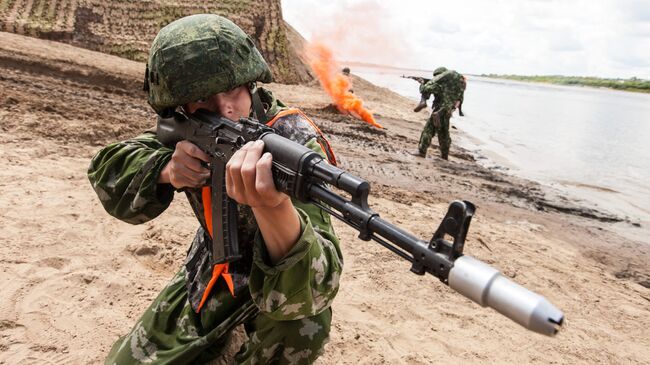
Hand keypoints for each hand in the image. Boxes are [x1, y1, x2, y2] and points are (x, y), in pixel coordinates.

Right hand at [159, 140, 209, 188]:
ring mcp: (175, 168)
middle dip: (206, 170)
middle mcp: (177, 156)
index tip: (209, 160)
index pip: (193, 151)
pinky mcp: (176, 178)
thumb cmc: (186, 156)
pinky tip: (197, 180)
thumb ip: (201, 151)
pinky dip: (197, 183)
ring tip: (204, 176)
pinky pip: (192, 183)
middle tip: (209, 171)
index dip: (204, 156)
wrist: (174, 165)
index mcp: (182, 146)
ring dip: (203, 178)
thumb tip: (212, 158)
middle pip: (197, 166)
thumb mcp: (193, 148)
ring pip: (196, 177)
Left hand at [226, 140, 299, 262]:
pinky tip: (244, 151)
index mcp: (270, 200)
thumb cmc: (278, 190)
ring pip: (235, 168)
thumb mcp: (287, 184)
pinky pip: (228, 169)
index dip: (263, 166)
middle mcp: (253, 199)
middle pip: (246, 171)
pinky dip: (236, 156)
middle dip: (253, 152)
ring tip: (251, 145)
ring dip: (243, 152)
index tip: (268, 154)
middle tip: (259, 144)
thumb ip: (284, 173)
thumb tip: (279, 152)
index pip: (262, 185)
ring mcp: (240, 195)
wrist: (267, 202)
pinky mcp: (231, 190)